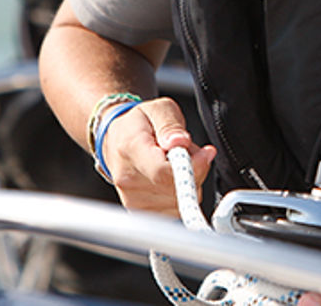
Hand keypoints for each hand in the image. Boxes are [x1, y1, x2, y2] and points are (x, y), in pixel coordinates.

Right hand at [99, 96, 217, 215]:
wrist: (115, 140)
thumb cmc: (138, 124)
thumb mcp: (158, 109)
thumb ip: (171, 124)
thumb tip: (181, 142)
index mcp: (131, 149)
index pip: (164, 173)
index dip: (193, 167)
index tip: (205, 154)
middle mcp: (128, 178)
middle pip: (175, 190)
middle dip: (194, 173)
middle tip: (189, 154)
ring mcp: (132, 198)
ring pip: (178, 203)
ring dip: (187, 184)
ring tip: (176, 164)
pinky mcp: (139, 211)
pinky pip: (173, 211)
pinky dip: (180, 196)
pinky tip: (171, 179)